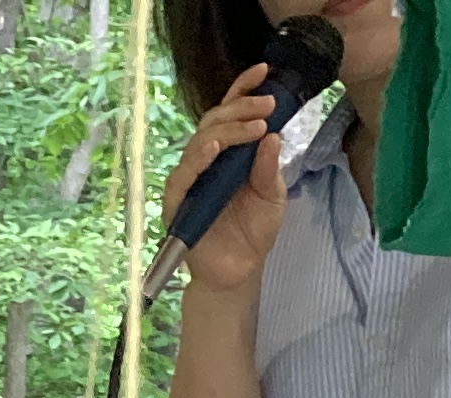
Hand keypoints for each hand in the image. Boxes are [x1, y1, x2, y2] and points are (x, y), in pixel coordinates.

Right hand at [158, 74, 297, 297]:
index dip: (243, 89)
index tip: (264, 71)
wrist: (239, 273)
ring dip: (227, 130)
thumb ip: (269, 168)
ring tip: (253, 126)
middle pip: (215, 121)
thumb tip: (272, 135)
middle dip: (241, 108)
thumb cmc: (253, 232)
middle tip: (267, 105)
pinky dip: (198, 160)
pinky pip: (182, 176)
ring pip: (200, 142)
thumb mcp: (273, 196)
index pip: (231, 113)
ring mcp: (189, 180)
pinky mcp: (177, 203)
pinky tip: (215, 149)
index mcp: (228, 152)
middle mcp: (205, 160)